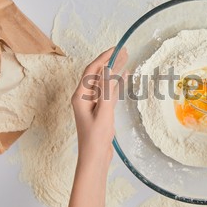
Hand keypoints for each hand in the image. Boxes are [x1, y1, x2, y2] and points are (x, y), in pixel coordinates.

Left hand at [71, 47, 127, 167]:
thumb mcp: (103, 112)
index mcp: (80, 96)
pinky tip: (125, 76)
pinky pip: (109, 92)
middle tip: (124, 51)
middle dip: (110, 61)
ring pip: (105, 82)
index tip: (115, 49)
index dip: (103, 58)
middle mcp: (85, 97)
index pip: (92, 71)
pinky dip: (116, 83)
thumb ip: (106, 90)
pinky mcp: (101, 109)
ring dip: (114, 71)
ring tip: (126, 59)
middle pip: (98, 74)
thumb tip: (108, 69)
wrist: (95, 157)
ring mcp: (93, 103)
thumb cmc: (96, 137)